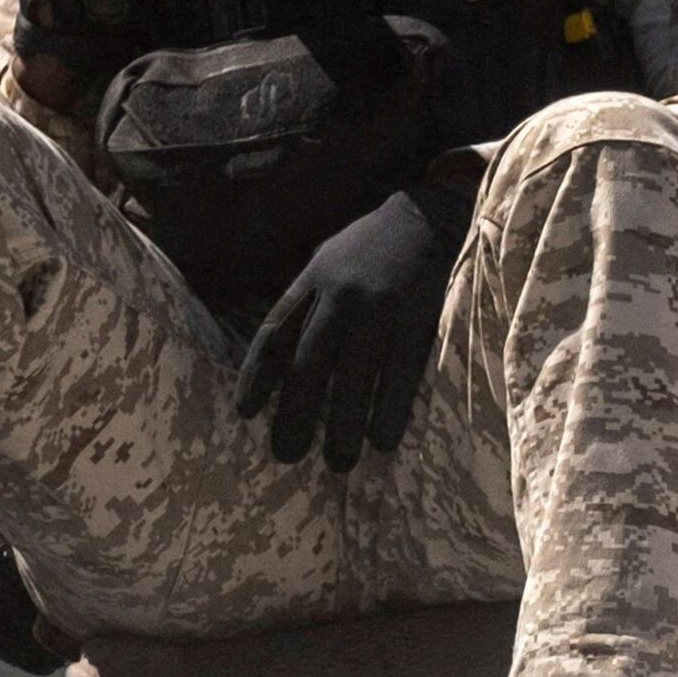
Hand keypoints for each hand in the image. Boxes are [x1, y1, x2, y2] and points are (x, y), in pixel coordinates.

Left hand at [233, 184, 464, 471]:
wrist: (431, 214)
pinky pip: (401, 374)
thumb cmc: (374, 244)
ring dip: (343, 425)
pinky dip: (389, 410)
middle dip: (296, 415)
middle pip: (310, 365)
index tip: (246, 413)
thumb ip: (307, 300)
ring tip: (339, 462)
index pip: (275, 334)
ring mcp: (381, 308)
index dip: (258, 377)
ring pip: (354, 377)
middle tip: (288, 455)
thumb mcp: (328, 259)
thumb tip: (282, 351)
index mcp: (314, 280)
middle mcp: (341, 295)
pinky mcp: (419, 318)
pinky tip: (382, 440)